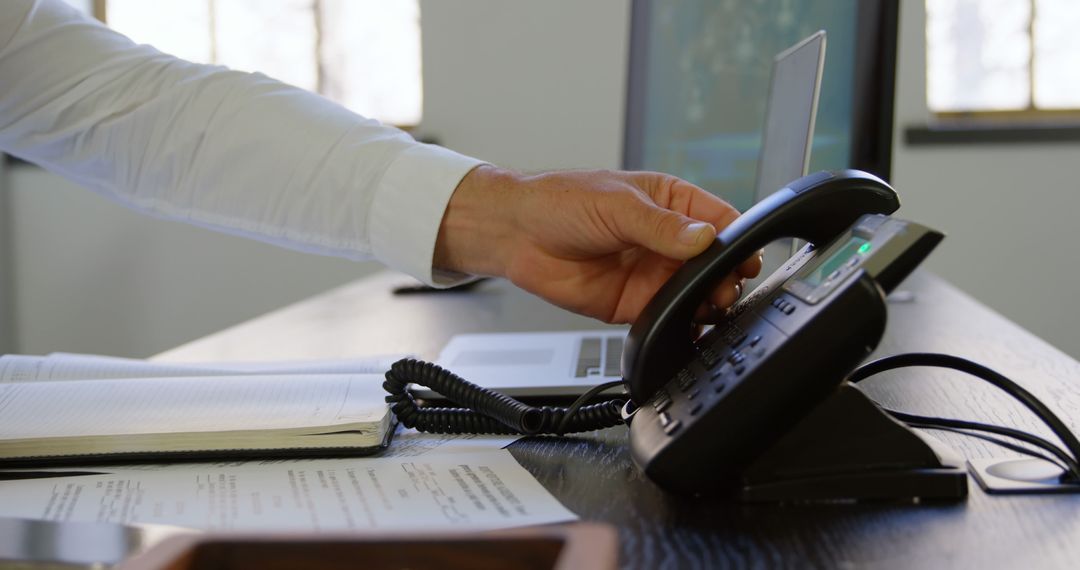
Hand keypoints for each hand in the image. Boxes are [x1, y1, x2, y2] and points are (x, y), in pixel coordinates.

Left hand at [434, 166, 761, 323]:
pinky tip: (687, 323)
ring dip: (708, 301)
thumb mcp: (616, 204)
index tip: (745, 256)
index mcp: (670, 203)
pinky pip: (668, 316)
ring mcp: (653, 272)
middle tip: (724, 287)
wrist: (516, 234)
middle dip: (726, 276)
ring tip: (708, 304)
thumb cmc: (559, 202)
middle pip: (714, 262)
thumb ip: (661, 226)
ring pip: (696, 292)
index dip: (737, 239)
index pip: (719, 220)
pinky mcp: (635, 303)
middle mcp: (666, 240)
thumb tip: (703, 237)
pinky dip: (682, 322)